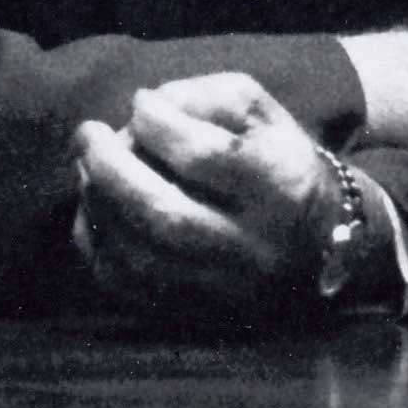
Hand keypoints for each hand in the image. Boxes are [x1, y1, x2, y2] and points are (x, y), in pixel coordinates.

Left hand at [69, 72, 338, 324]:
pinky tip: (94, 208)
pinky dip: (97, 244)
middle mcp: (253, 247)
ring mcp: (222, 288)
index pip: (205, 157)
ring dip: (98, 204)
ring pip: (141, 257)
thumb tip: (145, 106)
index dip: (157, 123)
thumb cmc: (279, 162)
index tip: (140, 102)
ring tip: (87, 167)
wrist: (320, 243)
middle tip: (87, 133)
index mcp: (279, 189)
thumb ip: (206, 96)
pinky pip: (127, 286)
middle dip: (111, 168)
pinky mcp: (195, 311)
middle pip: (166, 215)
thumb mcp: (262, 114)